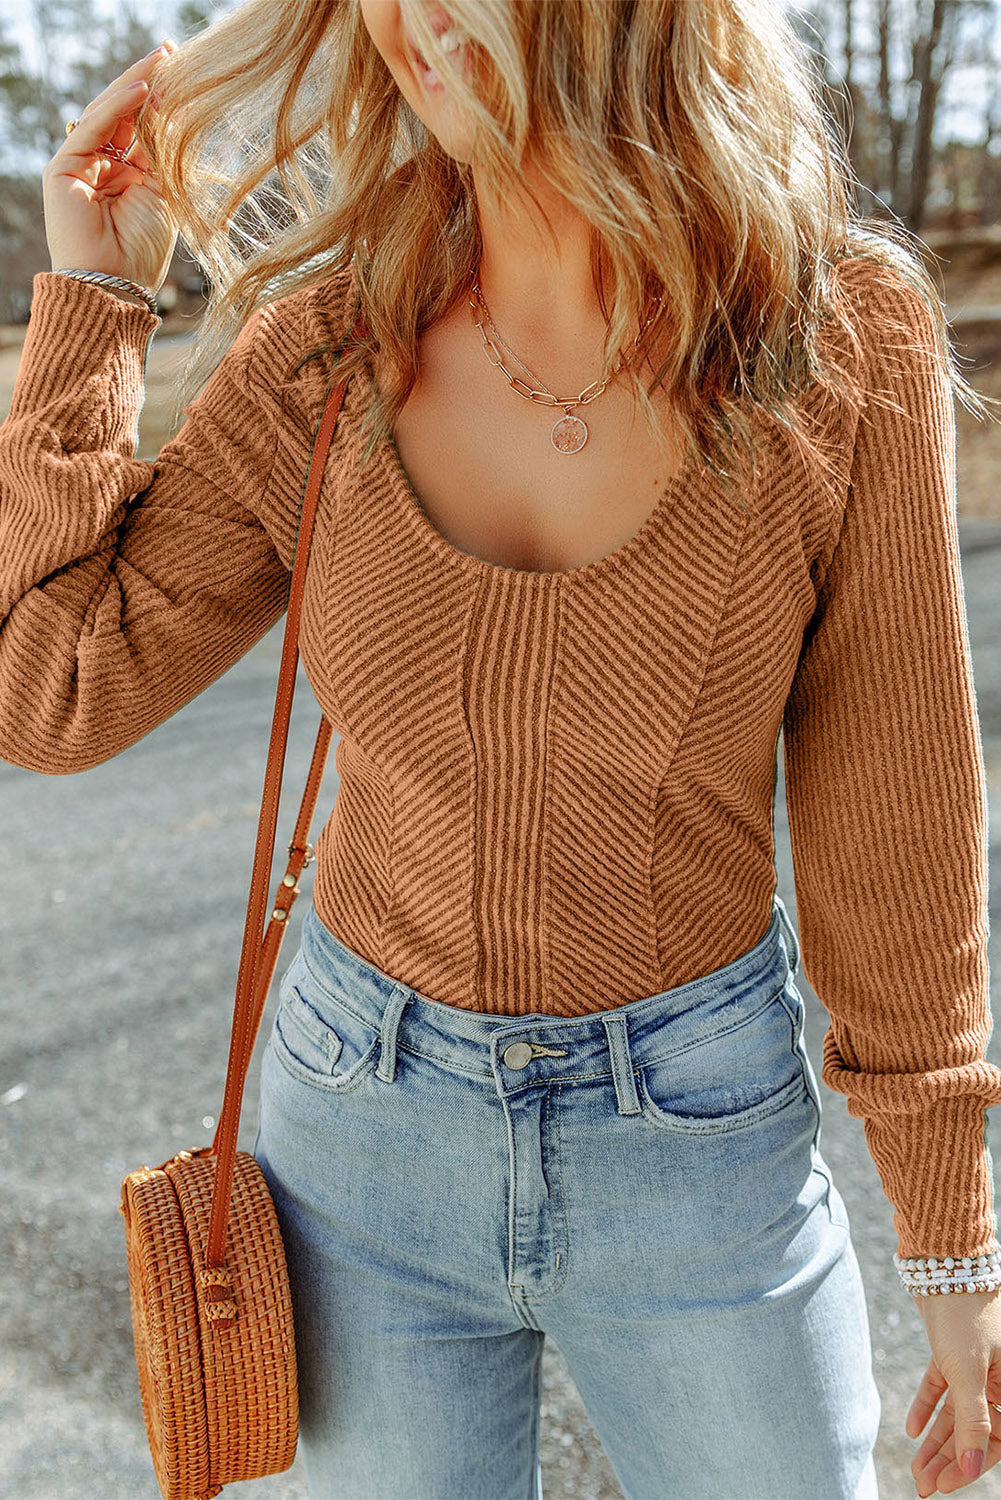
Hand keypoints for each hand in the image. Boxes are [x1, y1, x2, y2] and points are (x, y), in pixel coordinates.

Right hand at [42, 40, 178, 290]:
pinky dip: (116, 108)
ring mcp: (79, 166)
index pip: (138, 127)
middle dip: (145, 82)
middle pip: (121, 114)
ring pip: (105, 114)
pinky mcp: (63, 169)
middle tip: (170, 52)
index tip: (181, 71)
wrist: (115, 285)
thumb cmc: (142, 251)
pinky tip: (141, 90)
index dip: (158, 100)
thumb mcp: (161, 193)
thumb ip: (161, 154)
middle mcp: (100, 167)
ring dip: (134, 86)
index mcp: (124, 176)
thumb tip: (169, 108)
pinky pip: (92, 129)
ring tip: (161, 62)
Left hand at [907, 1288, 1000, 1493]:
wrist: (944, 1261)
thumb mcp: (968, 1370)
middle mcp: (998, 1379)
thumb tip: (972, 1465)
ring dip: (936, 1441)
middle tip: (923, 1485)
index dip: (970, 1465)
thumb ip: (973, 1419)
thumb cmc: (963, 1312)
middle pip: (975, 1431)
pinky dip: (927, 1407)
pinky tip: (911, 1429)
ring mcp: (974, 1365)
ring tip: (915, 1468)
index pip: (996, 1439)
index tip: (944, 1485)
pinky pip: (941, 1388)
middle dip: (950, 1459)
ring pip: (956, 1413)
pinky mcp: (951, 1352)